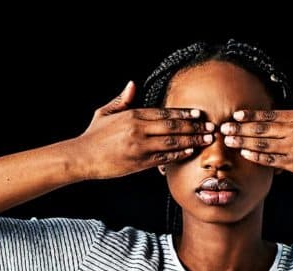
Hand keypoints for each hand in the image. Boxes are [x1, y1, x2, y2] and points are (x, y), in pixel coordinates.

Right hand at [77, 81, 214, 179]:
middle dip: (194, 127)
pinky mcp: (139, 162)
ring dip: (192, 140)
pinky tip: (190, 152)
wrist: (82, 157)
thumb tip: (132, 84)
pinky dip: (178, 154)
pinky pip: (163, 157)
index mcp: (132, 115)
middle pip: (172, 126)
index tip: (198, 114)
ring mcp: (140, 146)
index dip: (183, 113)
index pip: (163, 113)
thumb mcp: (105, 113)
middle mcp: (138, 129)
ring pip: (172, 142)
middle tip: (210, 127)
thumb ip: (122, 100)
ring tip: (206, 139)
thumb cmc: (94, 136)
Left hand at [220, 80, 292, 184]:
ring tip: (228, 141)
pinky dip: (257, 157)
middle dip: (240, 129)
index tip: (236, 115)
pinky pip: (271, 160)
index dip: (251, 116)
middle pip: (262, 129)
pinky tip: (244, 155)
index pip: (270, 115)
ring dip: (243, 143)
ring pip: (262, 144)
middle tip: (223, 128)